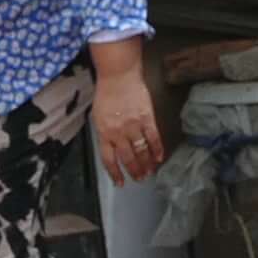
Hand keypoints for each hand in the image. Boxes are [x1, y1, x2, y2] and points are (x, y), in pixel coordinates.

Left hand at [91, 50, 165, 182]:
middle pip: (128, 158)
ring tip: (149, 172)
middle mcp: (119, 132)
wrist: (119, 74)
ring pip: (141, 151)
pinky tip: (159, 158)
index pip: (109, 159)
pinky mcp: (147, 118)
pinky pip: (153, 138)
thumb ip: (105, 132)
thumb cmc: (107, 92)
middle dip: (134, 171)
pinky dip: (157, 150)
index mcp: (104, 132)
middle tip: (139, 178)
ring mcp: (134, 126)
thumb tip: (112, 147)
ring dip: (146, 164)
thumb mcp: (98, 115)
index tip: (121, 182)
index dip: (115, 173)